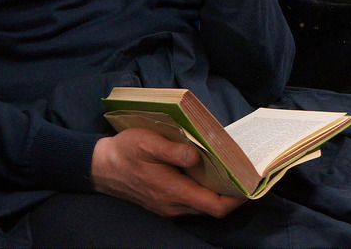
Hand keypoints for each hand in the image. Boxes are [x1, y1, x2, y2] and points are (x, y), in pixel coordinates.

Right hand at [91, 128, 243, 217]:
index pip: (214, 206)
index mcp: (173, 191)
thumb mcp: (148, 143)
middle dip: (231, 194)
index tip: (250, 184)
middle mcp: (173, 205)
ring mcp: (167, 206)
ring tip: (229, 170)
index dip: (236, 199)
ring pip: (201, 206)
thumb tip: (197, 156)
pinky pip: (190, 202)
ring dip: (217, 193)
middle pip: (211, 208)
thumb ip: (173, 151)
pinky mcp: (163, 202)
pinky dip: (203, 192)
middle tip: (243, 172)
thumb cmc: (125, 151)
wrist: (100, 167)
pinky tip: (207, 173)